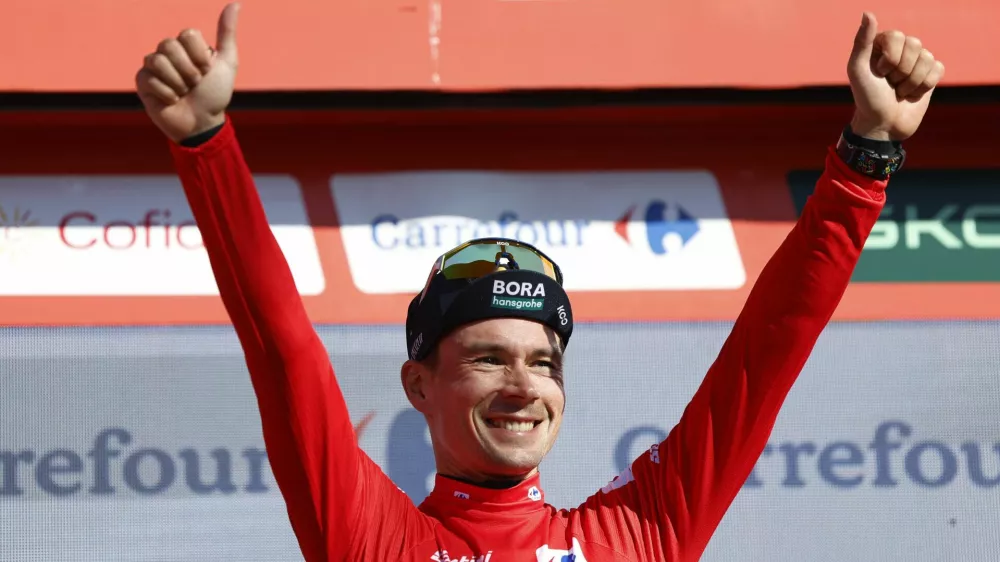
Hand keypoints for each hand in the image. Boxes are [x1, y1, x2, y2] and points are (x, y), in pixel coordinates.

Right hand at [135, 3, 240, 142]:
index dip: (199, 55)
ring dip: (178, 83)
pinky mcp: (142, 82)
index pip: (187, 34)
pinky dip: (166, 93)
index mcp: (186, 44)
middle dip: (188, 70)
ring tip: (184, 93)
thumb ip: (227, 33)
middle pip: (169, 45)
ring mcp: (153, 66)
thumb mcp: (227, 62)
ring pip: (157, 61)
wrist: (203, 122)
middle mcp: (168, 52)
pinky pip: (148, 78)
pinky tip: (172, 100)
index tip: (207, 70)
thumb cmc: (215, 94)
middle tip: (195, 84)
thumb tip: (236, 4)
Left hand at [846, 12, 944, 141]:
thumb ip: (862, 41)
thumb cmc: (867, 98)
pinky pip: (938, 68)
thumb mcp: (857, 70)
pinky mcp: (929, 75)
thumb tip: (868, 13)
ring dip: (911, 81)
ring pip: (928, 58)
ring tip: (899, 91)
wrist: (882, 126)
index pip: (897, 36)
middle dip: (901, 70)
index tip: (879, 73)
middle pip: (915, 44)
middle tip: (890, 84)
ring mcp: (916, 62)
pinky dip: (924, 85)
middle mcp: (900, 50)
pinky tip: (912, 94)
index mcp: (881, 44)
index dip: (890, 58)